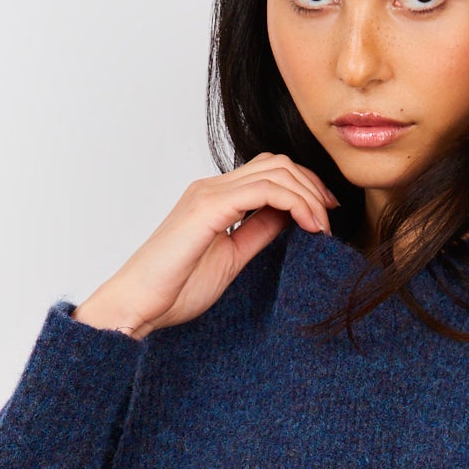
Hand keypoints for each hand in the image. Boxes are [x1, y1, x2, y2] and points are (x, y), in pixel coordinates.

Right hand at [72, 153, 339, 338]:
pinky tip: (308, 225)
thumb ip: (257, 233)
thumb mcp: (230, 259)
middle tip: (331, 217)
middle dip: (312, 185)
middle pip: (276, 163)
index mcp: (214, 199)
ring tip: (322, 225)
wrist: (137, 304)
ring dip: (308, 194)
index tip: (324, 216)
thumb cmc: (174, 290)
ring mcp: (208, 195)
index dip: (303, 187)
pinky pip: (264, 190)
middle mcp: (211, 188)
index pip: (268, 172)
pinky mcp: (208, 208)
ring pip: (275, 171)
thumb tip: (288, 218)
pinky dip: (295, 202)